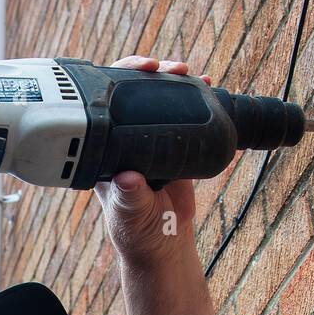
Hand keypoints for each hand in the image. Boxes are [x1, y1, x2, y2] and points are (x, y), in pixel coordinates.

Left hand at [94, 55, 210, 264]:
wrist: (163, 245)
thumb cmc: (137, 233)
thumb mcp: (131, 215)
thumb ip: (130, 198)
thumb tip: (128, 178)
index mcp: (105, 149)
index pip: (105, 103)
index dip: (118, 79)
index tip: (141, 70)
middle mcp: (124, 139)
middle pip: (132, 92)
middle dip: (150, 73)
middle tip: (170, 69)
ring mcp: (149, 140)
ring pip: (158, 99)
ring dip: (174, 81)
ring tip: (193, 74)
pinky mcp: (173, 146)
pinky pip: (183, 115)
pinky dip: (195, 98)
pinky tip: (209, 85)